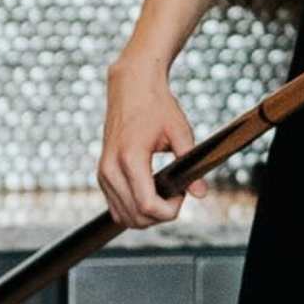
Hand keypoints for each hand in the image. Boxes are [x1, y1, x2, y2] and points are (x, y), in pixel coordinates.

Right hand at [99, 54, 197, 227]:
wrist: (132, 86)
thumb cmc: (156, 105)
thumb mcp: (180, 131)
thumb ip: (190, 162)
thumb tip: (201, 193)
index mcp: (130, 158)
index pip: (147, 205)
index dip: (170, 210)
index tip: (182, 195)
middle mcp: (111, 169)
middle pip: (135, 216)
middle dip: (161, 215)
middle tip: (177, 194)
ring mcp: (103, 173)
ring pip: (123, 216)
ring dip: (147, 215)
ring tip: (165, 193)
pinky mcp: (102, 174)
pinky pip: (115, 207)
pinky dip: (134, 210)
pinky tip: (151, 193)